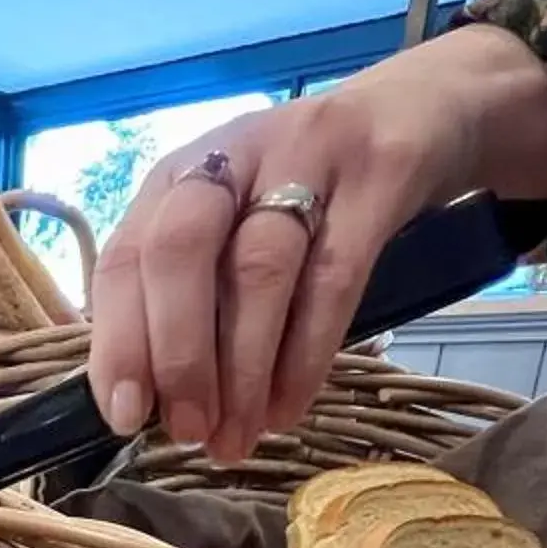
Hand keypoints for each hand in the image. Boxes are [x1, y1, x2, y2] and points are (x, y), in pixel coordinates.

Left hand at [87, 24, 546, 463]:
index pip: (125, 256)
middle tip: (189, 431)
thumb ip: (194, 294)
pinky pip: (336, 276)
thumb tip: (154, 405)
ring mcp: (306, 156)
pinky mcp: (379, 172)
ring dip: (243, 369)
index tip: (123, 417)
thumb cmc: (310, 189)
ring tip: (238, 437)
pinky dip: (307, 352)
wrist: (428, 110)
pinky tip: (291, 407)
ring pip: (259, 268)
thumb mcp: (239, 221)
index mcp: (179, 175)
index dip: (118, 341)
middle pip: (181, 252)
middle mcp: (232, 155)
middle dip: (178, 354)